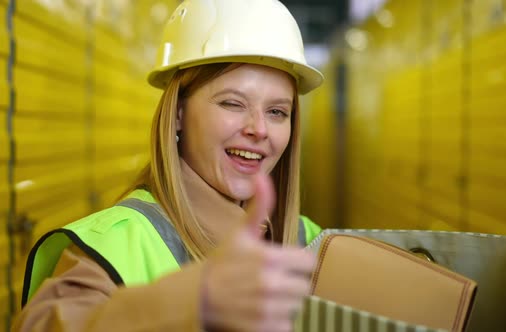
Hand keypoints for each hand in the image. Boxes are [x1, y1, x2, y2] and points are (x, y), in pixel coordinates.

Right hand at [201, 174, 315, 331]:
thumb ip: (259, 206)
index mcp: (270, 257)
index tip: (284, 264)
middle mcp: (271, 283)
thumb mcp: (240, 233)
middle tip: (270, 281)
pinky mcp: (263, 328)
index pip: (309, 262)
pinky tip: (259, 312)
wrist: (196, 297)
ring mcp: (267, 308)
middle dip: (291, 283)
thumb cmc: (221, 263)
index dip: (298, 262)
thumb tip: (262, 176)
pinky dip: (276, 322)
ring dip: (284, 303)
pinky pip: (286, 326)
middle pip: (304, 286)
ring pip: (296, 306)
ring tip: (263, 296)